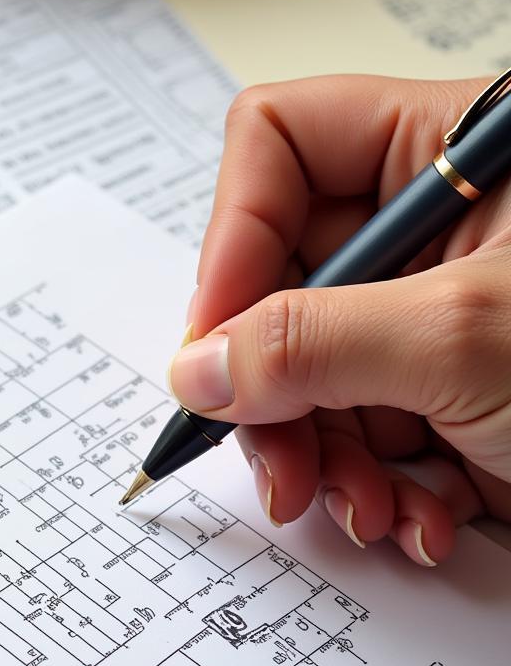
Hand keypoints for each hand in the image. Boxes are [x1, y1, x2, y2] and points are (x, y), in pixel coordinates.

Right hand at [169, 75, 510, 564]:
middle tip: (275, 459)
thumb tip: (197, 367)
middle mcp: (428, 235)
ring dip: (323, 461)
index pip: (281, 148)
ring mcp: (427, 322)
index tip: (217, 343)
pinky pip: (355, 435)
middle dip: (274, 392)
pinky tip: (414, 517)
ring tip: (367, 508)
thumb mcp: (468, 340)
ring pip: (307, 378)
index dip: (232, 239)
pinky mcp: (438, 399)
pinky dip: (374, 490)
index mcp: (449, 157)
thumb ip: (312, 343)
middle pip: (278, 286)